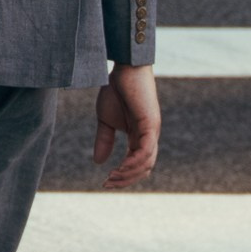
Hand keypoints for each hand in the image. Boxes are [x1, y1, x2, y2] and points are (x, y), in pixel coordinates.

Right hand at [93, 65, 159, 187]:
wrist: (124, 67)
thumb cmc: (116, 89)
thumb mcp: (105, 119)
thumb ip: (104, 140)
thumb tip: (98, 162)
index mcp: (140, 136)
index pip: (137, 164)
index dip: (123, 176)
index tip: (105, 182)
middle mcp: (149, 137)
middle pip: (144, 168)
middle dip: (126, 180)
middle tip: (107, 184)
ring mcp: (152, 131)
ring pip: (146, 163)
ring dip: (128, 174)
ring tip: (111, 177)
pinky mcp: (150, 124)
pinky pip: (145, 151)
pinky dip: (133, 163)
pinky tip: (119, 167)